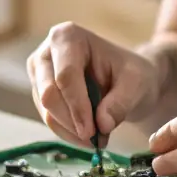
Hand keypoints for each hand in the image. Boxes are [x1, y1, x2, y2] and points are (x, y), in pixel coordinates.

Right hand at [27, 22, 161, 147]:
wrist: (127, 79)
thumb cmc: (132, 73)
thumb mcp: (137, 83)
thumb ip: (121, 102)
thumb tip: (101, 125)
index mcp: (68, 37)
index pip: (66, 76)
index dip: (77, 107)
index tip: (92, 132)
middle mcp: (46, 52)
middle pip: (49, 94)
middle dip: (72, 121)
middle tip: (95, 140)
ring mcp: (39, 73)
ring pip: (46, 111)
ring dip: (71, 131)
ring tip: (97, 138)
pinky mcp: (40, 93)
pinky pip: (49, 119)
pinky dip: (68, 132)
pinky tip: (88, 136)